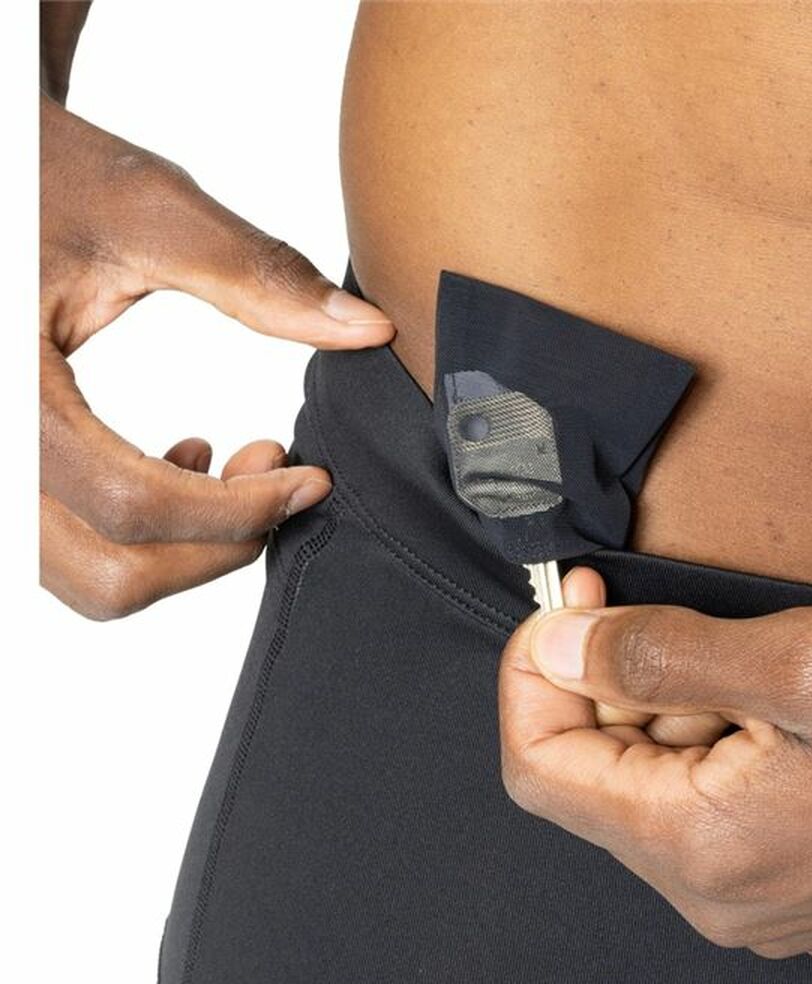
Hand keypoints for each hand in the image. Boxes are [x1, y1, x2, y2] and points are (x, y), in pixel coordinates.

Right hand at [40, 95, 394, 618]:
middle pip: (112, 576)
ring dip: (185, 546)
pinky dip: (144, 532)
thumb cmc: (39, 169)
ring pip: (92, 578)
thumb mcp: (147, 208)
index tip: (312, 478)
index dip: (244, 510)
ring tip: (234, 468)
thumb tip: (368, 329)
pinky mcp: (14, 466)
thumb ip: (258, 273)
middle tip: (276, 478)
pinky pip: (72, 547)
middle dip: (218, 544)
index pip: (133, 507)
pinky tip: (186, 459)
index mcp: (10, 386)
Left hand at [499, 570, 811, 958]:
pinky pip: (715, 810)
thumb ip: (661, 655)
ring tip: (755, 659)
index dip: (534, 676)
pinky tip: (782, 705)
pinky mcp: (805, 884)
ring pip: (658, 789)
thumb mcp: (806, 658)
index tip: (568, 605)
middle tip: (661, 609)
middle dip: (611, 684)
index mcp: (701, 849)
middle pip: (598, 779)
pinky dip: (718, 742)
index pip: (542, 769)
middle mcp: (720, 898)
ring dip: (673, 708)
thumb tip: (561, 648)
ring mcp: (765, 900)